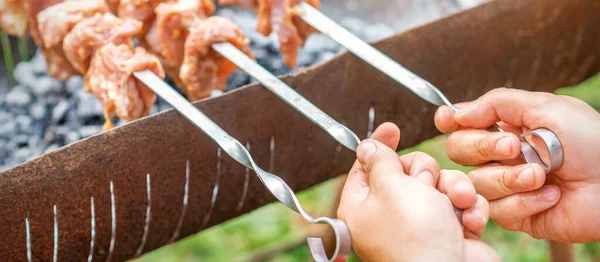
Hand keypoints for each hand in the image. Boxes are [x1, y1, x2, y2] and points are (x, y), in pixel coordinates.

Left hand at [337, 123, 498, 261]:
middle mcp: (390, 215)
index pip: (365, 166)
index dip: (380, 145)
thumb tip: (367, 146)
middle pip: (408, 171)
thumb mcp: (391, 186)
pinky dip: (469, 209)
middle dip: (426, 172)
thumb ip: (381, 161)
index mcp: (363, 206)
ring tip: (456, 205)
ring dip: (453, 190)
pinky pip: (461, 203)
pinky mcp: (450, 231)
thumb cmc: (415, 236)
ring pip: (439, 184)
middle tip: (426, 185)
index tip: (392, 128)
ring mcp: (422, 224)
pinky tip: (469, 223)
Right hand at [434, 88, 599, 241]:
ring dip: (510, 179)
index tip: (446, 120)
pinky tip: (551, 196)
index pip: (462, 123)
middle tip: (513, 147)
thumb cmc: (590, 141)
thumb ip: (496, 102)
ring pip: (476, 183)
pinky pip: (497, 211)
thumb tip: (453, 112)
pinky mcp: (516, 215)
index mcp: (506, 127)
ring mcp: (506, 186)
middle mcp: (500, 156)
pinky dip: (525, 202)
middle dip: (482, 148)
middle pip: (458, 151)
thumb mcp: (546, 107)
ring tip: (543, 176)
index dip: (449, 121)